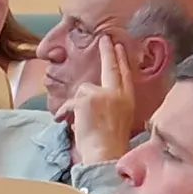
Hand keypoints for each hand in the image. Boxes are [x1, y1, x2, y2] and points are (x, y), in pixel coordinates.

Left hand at [61, 33, 140, 164]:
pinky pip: (70, 101)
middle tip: (105, 38)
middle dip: (108, 52)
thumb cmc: (109, 145)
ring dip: (77, 104)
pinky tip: (65, 121)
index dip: (122, 61)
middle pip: (111, 68)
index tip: (119, 48)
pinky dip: (64, 112)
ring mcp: (103, 94)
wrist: (105, 155)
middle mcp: (118, 94)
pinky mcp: (87, 99)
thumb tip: (94, 96)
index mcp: (128, 100)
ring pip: (83, 89)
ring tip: (79, 122)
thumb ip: (111, 103)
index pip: (125, 75)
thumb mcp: (118, 120)